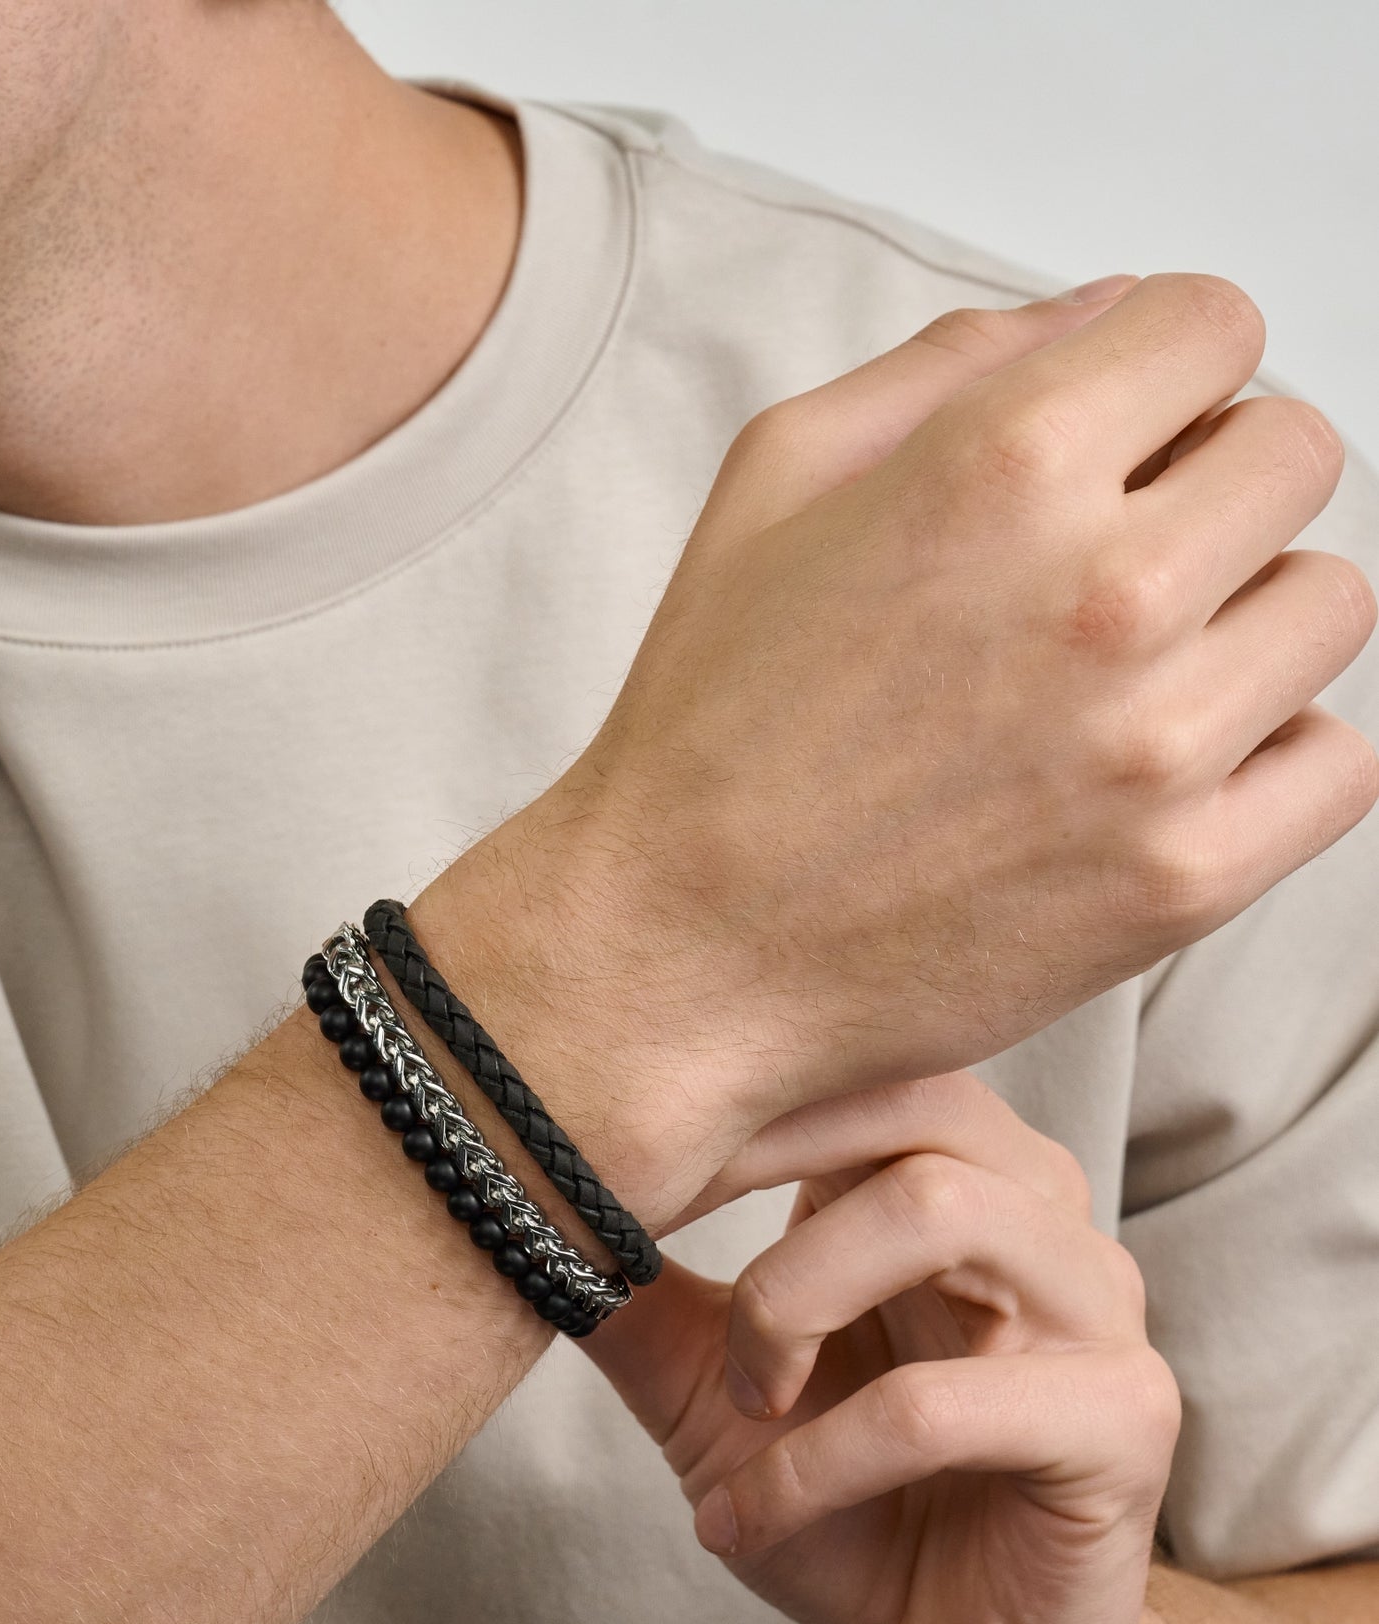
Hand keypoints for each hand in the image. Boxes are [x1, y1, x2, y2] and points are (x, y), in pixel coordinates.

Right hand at [415, 274, 1377, 1229]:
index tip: (1131, 432)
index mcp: (998, 466)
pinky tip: (1159, 772)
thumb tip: (1099, 311)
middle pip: (1296, 454)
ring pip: (1329, 604)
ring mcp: (1156, 743)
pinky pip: (1337, 766)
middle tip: (1116, 561)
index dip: (1166, 372)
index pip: (1216, 327)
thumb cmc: (707, 728)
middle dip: (1211, 485)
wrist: (675, 947)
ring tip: (1123, 680)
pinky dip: (1268, 761)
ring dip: (1242, 623)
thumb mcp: (770, 487)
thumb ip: (943, 364)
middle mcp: (1102, 591)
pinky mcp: (1184, 877)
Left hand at [585, 1072, 1181, 1623]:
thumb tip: (512, 1196)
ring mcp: (1096, 1310)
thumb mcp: (706, 1388)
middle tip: (655, 1229)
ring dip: (789, 1303)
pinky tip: (745, 1521)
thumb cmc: (841, 1506)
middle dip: (760, 1161)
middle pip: (912, 1104)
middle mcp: (1041, 1217)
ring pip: (937, 1211)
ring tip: (739, 1404)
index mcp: (955, 1179)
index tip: (617, 1141)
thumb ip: (636, 1293)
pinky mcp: (1122, 1423)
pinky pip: (941, 1405)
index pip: (862, 1068)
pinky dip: (814, 1462)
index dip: (737, 1093)